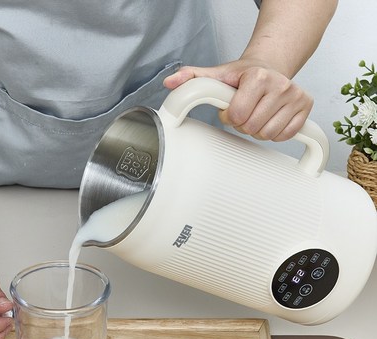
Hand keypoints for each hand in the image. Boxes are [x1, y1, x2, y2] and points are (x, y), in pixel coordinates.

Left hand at [163, 60, 312, 141]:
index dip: (230, 116)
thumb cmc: (242, 75)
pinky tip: (269, 118)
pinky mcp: (306, 107)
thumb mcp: (216, 75)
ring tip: (255, 114)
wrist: (269, 66)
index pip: (237, 115)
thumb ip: (192, 78)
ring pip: (267, 134)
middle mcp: (281, 85)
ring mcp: (296, 96)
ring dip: (257, 130)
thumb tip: (169, 82)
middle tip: (244, 111)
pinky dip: (274, 133)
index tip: (231, 107)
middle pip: (252, 127)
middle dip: (243, 124)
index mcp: (258, 77)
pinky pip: (284, 136)